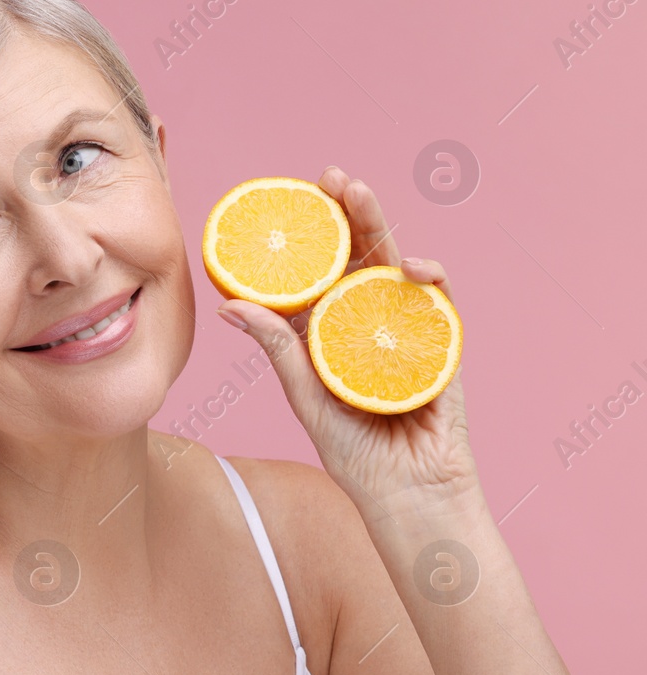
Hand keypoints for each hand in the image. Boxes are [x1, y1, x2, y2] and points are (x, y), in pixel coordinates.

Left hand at [214, 167, 485, 523]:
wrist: (407, 497)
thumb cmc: (356, 454)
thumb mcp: (306, 397)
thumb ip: (278, 348)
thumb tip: (230, 304)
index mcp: (337, 330)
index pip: (326, 271)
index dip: (314, 235)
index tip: (292, 199)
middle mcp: (374, 323)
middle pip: (364, 256)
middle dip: (351, 212)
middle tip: (332, 176)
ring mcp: (411, 331)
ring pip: (398, 267)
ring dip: (383, 227)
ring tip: (360, 194)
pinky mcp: (443, 348)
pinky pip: (440, 305)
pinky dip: (430, 282)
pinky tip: (414, 267)